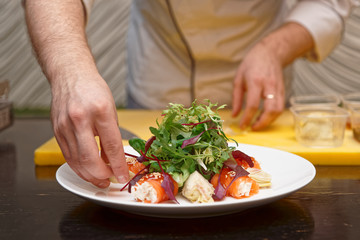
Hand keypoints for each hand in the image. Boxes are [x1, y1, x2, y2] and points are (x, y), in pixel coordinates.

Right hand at [51, 73, 128, 187]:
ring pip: (76, 161)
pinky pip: (67, 155)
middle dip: (101, 176)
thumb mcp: (111, 109)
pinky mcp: (56, 130)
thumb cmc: (93, 90)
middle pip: (90, 159)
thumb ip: (112, 136)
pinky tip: (87, 170)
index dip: (118, 166)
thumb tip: (113, 160)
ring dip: (89, 175)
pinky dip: (78, 167)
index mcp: (100, 110)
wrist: (70, 75)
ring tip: (100, 180)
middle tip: (110, 181)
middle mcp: (80, 118)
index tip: (123, 176)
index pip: (112, 146)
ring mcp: (65, 125)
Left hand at [232, 41, 284, 129]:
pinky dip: (274, 116)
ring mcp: (278, 88)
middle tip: (252, 128)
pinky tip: (265, 117)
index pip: (253, 104)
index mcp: (255, 81)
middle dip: (262, 123)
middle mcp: (269, 85)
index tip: (242, 126)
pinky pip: (281, 107)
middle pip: (270, 110)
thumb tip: (234, 115)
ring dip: (269, 121)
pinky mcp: (283, 90)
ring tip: (258, 124)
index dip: (247, 118)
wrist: (270, 53)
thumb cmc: (251, 65)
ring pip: (278, 110)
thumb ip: (236, 98)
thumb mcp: (238, 79)